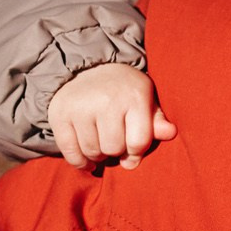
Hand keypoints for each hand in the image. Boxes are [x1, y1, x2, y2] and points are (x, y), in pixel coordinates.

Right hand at [48, 62, 174, 168]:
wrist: (87, 69)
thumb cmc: (123, 91)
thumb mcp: (144, 99)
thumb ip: (156, 120)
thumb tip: (171, 133)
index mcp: (134, 96)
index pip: (138, 142)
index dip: (136, 151)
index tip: (133, 147)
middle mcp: (106, 101)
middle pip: (114, 149)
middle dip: (116, 151)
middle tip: (114, 141)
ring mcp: (81, 108)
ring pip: (92, 152)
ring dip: (98, 155)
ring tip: (101, 143)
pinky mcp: (60, 115)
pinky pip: (70, 153)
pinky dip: (79, 161)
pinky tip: (87, 158)